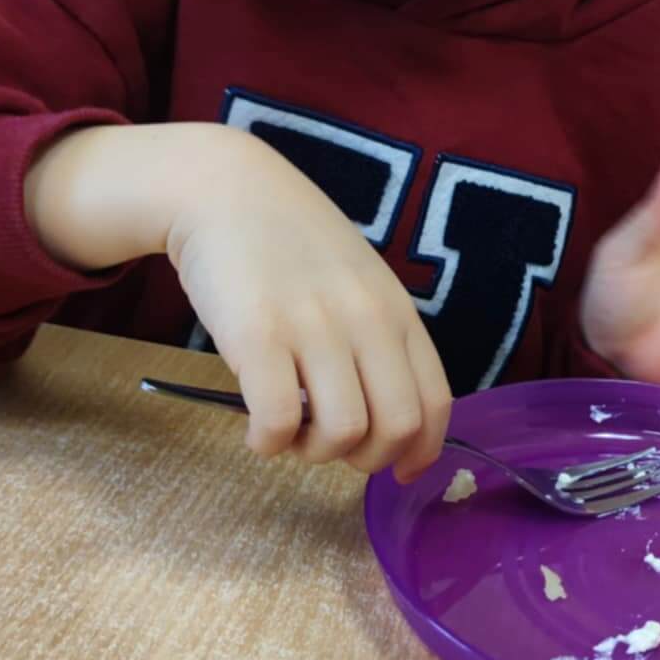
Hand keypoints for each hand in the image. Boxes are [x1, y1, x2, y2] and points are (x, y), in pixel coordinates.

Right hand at [166, 134, 450, 477]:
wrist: (224, 189)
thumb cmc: (290, 243)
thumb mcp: (358, 282)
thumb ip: (378, 338)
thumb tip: (384, 419)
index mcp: (396, 311)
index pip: (435, 403)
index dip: (421, 452)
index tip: (399, 470)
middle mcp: (366, 320)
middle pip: (396, 427)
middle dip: (366, 459)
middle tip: (330, 447)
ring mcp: (314, 327)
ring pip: (342, 433)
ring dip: (313, 454)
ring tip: (290, 433)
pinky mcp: (258, 337)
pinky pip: (279, 424)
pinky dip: (269, 445)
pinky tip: (257, 431)